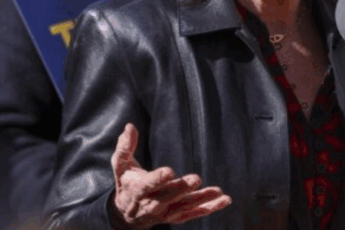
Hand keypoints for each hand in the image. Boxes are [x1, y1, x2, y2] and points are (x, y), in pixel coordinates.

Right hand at [110, 123, 231, 229]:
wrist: (127, 212)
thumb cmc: (126, 181)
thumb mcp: (121, 164)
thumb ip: (125, 146)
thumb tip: (130, 126)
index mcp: (137, 189)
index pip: (147, 185)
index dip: (158, 179)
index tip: (169, 171)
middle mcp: (151, 204)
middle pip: (167, 197)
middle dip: (182, 189)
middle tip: (196, 178)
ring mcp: (165, 213)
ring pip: (184, 207)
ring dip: (201, 200)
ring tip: (218, 192)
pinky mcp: (176, 217)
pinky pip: (194, 214)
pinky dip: (209, 208)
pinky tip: (224, 200)